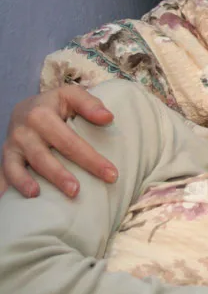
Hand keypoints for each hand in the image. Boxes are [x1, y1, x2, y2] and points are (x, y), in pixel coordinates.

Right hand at [1, 86, 115, 198]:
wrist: (24, 109)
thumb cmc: (55, 105)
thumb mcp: (71, 95)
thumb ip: (90, 104)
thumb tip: (108, 118)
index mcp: (41, 115)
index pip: (69, 141)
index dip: (90, 159)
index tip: (111, 174)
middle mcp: (24, 131)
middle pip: (44, 157)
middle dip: (60, 176)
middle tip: (77, 192)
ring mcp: (11, 146)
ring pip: (20, 167)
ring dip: (29, 183)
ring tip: (40, 195)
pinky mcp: (5, 158)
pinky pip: (6, 173)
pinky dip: (12, 185)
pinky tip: (26, 198)